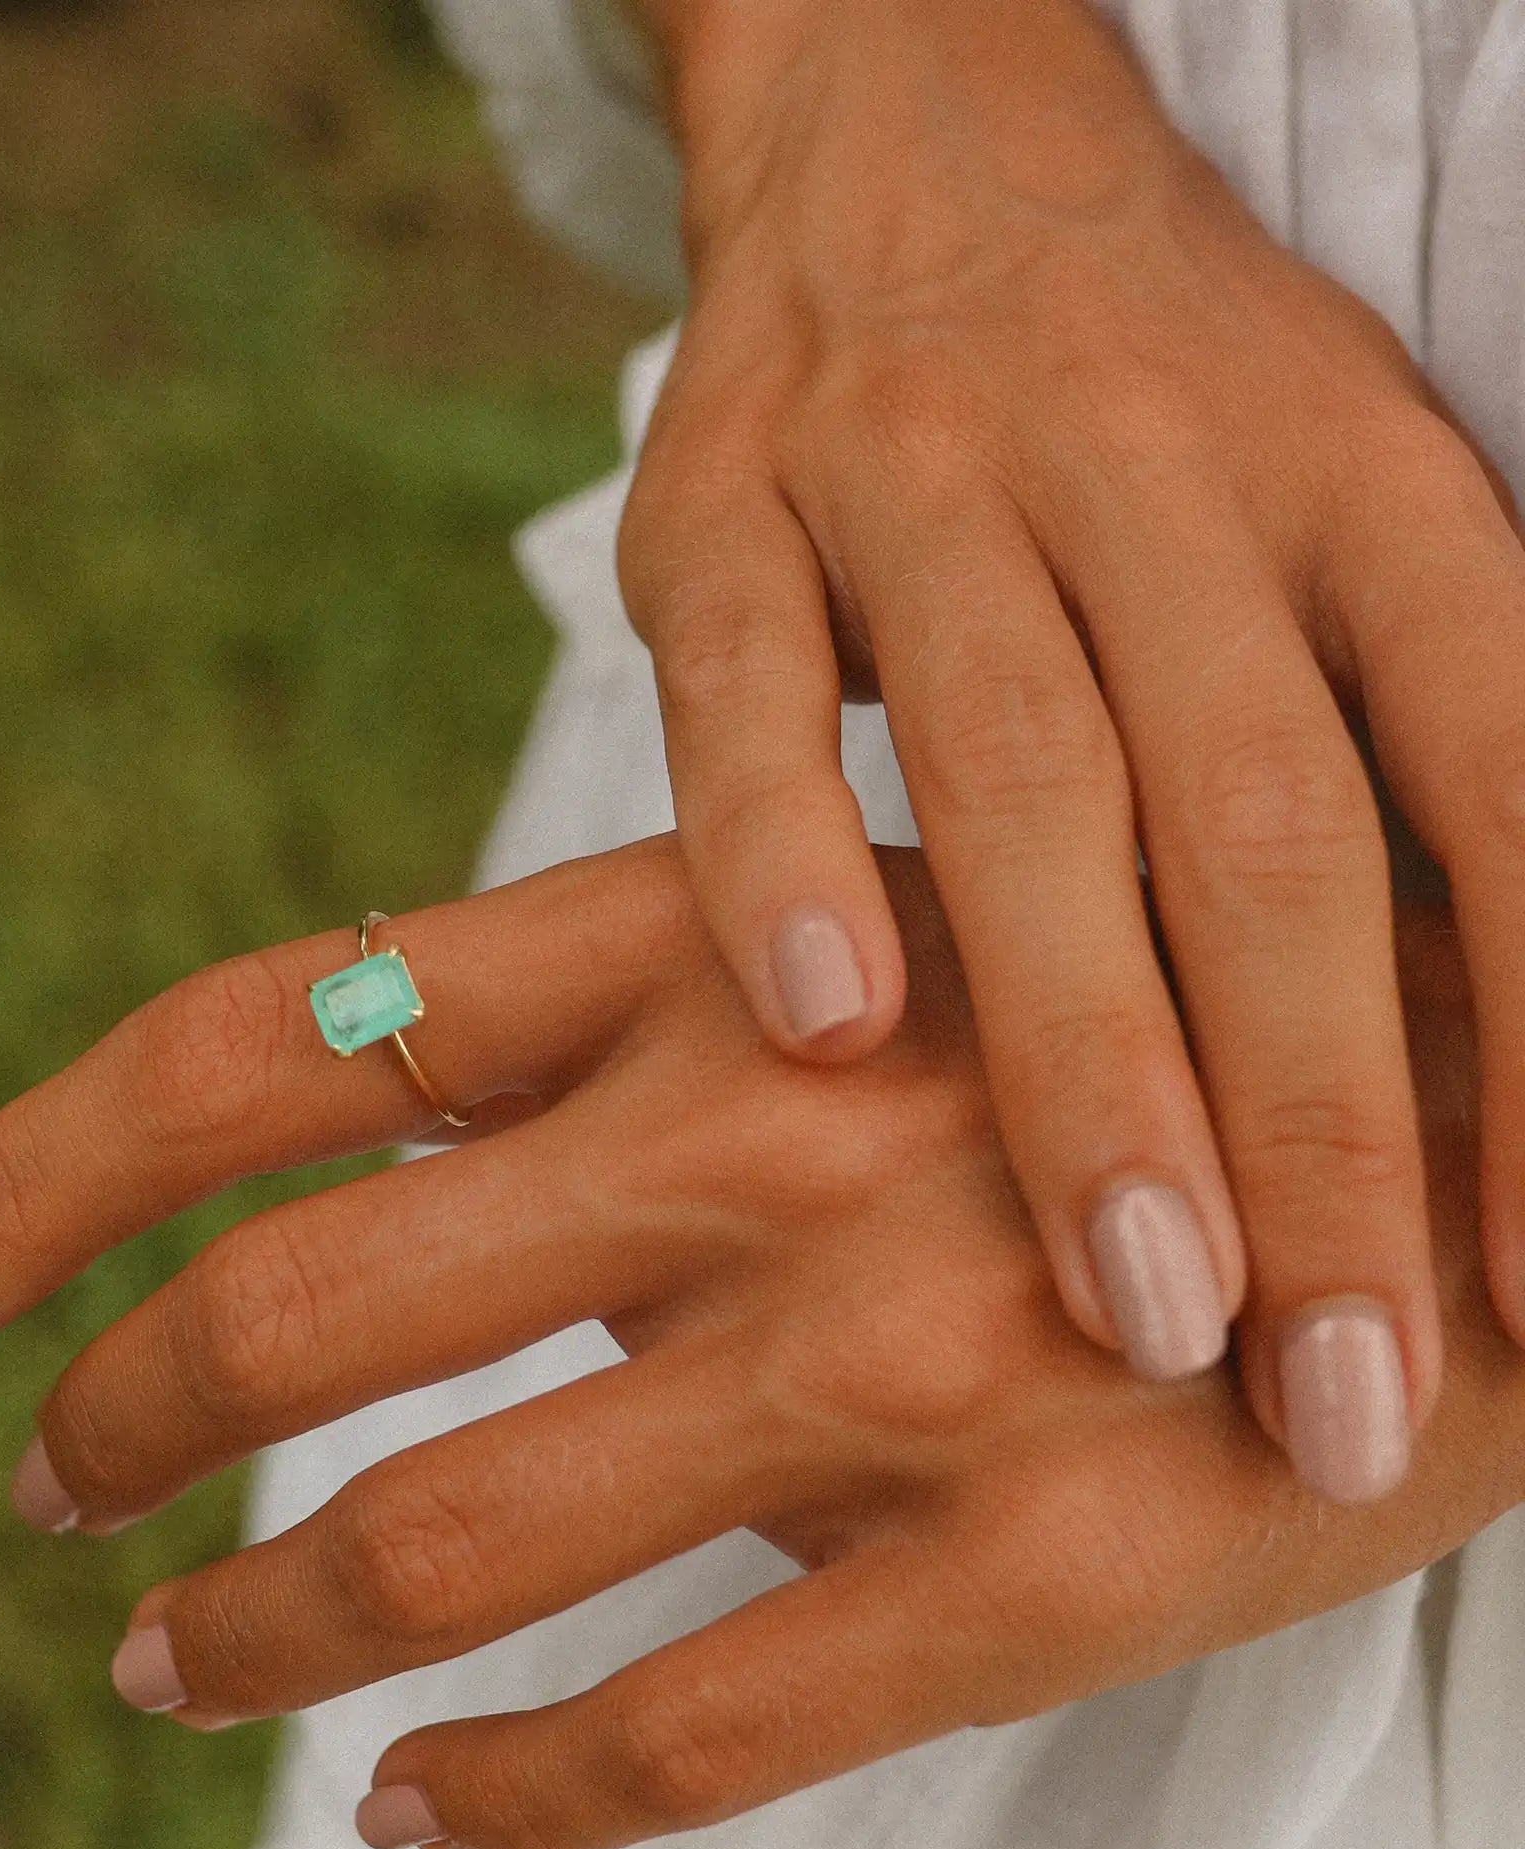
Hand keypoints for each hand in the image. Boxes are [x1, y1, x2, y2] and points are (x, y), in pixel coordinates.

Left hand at [0, 840, 1524, 1848]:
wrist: (1503, 1100)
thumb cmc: (1136, 991)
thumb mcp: (848, 914)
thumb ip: (607, 1008)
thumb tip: (343, 1119)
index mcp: (699, 950)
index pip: (251, 1043)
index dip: (28, 1175)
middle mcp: (762, 1140)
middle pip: (296, 1311)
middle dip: (116, 1417)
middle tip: (51, 1486)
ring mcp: (899, 1366)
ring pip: (455, 1541)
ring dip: (259, 1622)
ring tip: (169, 1655)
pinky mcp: (1042, 1571)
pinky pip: (696, 1732)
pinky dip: (511, 1793)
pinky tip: (422, 1807)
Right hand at [614, 0, 1524, 1489]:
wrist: (917, 122)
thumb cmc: (1158, 399)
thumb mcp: (1335, 516)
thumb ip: (1398, 760)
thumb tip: (1489, 1088)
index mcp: (1363, 481)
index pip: (1504, 774)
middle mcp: (1166, 468)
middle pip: (1270, 818)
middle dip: (1318, 1126)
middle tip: (1327, 1399)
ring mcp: (929, 477)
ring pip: (1030, 772)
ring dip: (1087, 1049)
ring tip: (1134, 1297)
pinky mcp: (723, 502)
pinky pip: (748, 690)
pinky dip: (776, 856)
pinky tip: (821, 1037)